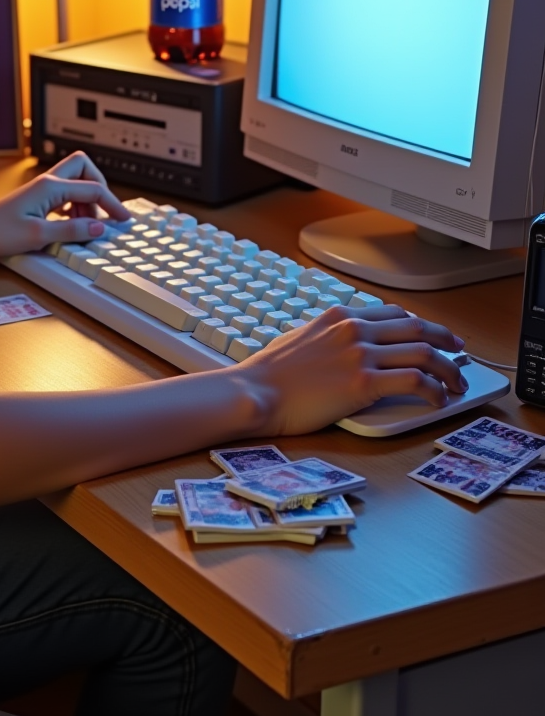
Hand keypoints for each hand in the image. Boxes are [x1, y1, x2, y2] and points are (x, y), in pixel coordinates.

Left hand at [0, 152, 130, 258]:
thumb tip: (99, 227)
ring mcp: (42, 189)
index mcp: (51, 187)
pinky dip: (75, 206)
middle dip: (100, 187)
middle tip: (105, 212)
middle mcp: (48, 182)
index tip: (124, 220)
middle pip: (85, 168)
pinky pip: (66, 193)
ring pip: (76, 182)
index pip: (93, 190)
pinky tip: (72, 222)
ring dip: (87, 201)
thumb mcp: (39, 236)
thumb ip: (72, 230)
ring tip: (86, 226)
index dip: (113, 205)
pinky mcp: (38, 198)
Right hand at [240, 304, 466, 436]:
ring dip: (449, 370)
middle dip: (446, 341)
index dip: (422, 325)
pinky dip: (434, 391)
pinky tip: (437, 401)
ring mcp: (360, 354)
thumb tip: (348, 347)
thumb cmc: (270, 374)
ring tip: (456, 385)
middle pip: (418, 327)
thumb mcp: (302, 339)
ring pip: (425, 353)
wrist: (256, 391)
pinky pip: (415, 382)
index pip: (394, 314)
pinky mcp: (364, 383)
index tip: (434, 337)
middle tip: (459, 355)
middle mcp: (354, 328)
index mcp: (339, 315)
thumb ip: (330, 336)